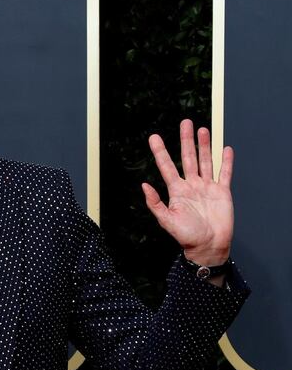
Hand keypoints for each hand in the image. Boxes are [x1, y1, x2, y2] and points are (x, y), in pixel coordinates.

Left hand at [142, 119, 233, 266]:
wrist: (208, 246)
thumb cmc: (186, 236)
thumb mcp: (166, 220)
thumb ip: (155, 203)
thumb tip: (144, 186)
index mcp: (177, 190)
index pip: (167, 166)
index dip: (161, 152)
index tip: (154, 137)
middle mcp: (192, 185)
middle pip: (188, 157)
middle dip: (186, 140)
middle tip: (185, 122)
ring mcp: (207, 187)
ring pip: (206, 161)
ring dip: (204, 145)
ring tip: (202, 130)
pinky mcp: (222, 192)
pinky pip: (225, 173)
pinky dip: (226, 161)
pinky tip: (225, 149)